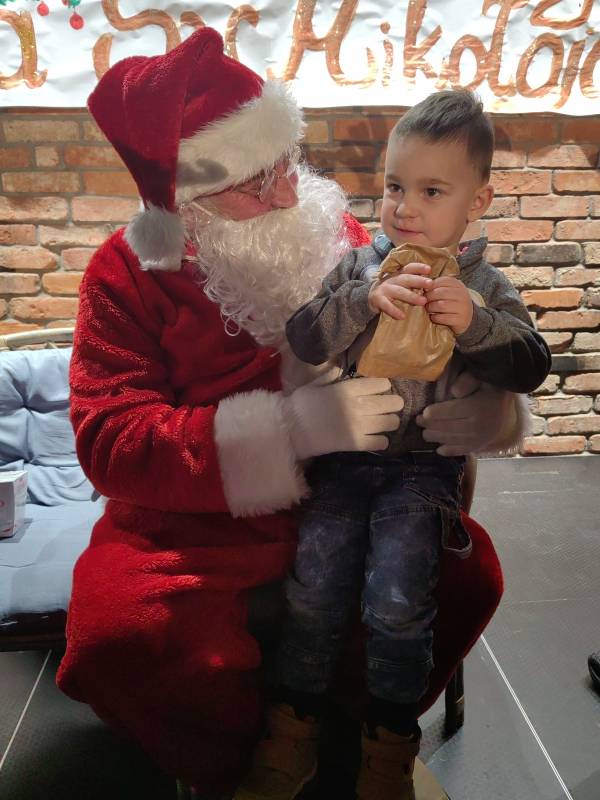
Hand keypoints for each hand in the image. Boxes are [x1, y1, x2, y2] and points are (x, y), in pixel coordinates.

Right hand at [283, 368, 403, 459]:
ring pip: (391, 422)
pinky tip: (375, 439)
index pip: (381, 383)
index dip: (384, 386)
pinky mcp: (356, 443)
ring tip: (383, 424)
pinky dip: (381, 441)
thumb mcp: (315, 384)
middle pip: (392, 402)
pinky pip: (382, 442)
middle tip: (388, 408)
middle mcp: (358, 405)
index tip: (382, 390)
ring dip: (389, 422)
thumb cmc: (300, 405)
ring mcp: (359, 425)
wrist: (289, 431)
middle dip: (393, 404)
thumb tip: (341, 366)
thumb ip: (331, 375)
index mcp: (348, 388)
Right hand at [368, 262, 431, 319]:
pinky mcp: (378, 300)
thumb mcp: (402, 285)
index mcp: (399, 274)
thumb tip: (434, 287)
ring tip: (423, 302)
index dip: (419, 268)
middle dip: (419, 281)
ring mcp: (385, 289)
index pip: (409, 268)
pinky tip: (402, 316)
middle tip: (431, 284)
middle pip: (406, 279)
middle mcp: (392, 279)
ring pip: (399, 291)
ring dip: (411, 296)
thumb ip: (414, 285)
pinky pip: (386, 305)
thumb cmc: (392, 292)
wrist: (371, 298)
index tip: (429, 270)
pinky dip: (394, 310)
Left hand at [416, 371, 514, 455]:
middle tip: (418, 421)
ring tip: (425, 434)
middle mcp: (480, 425)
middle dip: (430, 426)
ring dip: (436, 438)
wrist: (506, 402)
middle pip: (449, 427)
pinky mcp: (482, 445)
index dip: (434, 413)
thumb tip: (453, 391)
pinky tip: (439, 450)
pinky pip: (463, 450)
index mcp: (478, 407)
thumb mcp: (480, 377)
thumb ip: (467, 381)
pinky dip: (450, 451)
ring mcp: (481, 438)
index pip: (450, 412)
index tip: (423, 412)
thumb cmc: (489, 386)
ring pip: (453, 440)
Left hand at [425, 276, 472, 334]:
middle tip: (424, 302)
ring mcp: (462, 307)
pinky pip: (443, 318)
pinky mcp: (460, 320)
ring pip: (441, 305)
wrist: (467, 318)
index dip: (430, 286)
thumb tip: (421, 285)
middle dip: (429, 297)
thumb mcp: (447, 291)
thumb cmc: (452, 302)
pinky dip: (435, 317)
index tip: (425, 291)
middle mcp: (462, 295)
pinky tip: (434, 317)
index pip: (441, 281)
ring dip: (431, 308)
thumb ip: (436, 287)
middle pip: (440, 293)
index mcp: (458, 285)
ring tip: (428, 309)